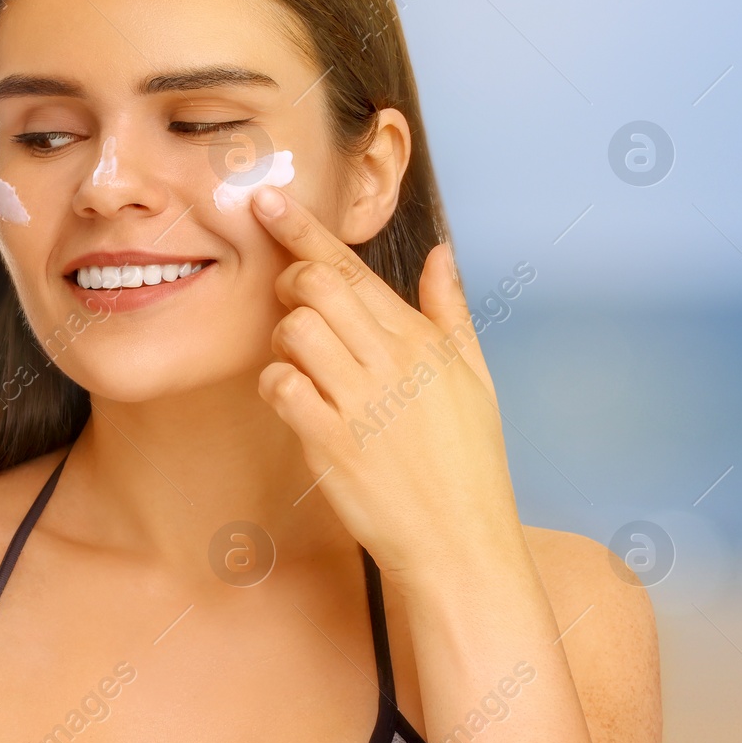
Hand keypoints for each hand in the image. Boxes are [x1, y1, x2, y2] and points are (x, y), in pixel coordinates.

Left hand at [250, 186, 524, 587]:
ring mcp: (361, 401)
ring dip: (282, 341)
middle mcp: (392, 361)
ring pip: (294, 329)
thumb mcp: (475, 379)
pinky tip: (294, 403)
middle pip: (316, 285)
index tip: (266, 199)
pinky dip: (275, 386)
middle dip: (288, 284)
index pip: (353, 268)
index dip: (303, 228)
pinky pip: (281, 385)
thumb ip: (449, 311)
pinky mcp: (331, 441)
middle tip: (291, 307)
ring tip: (304, 366)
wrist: (460, 543)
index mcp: (423, 340)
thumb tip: (441, 253)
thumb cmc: (467, 462)